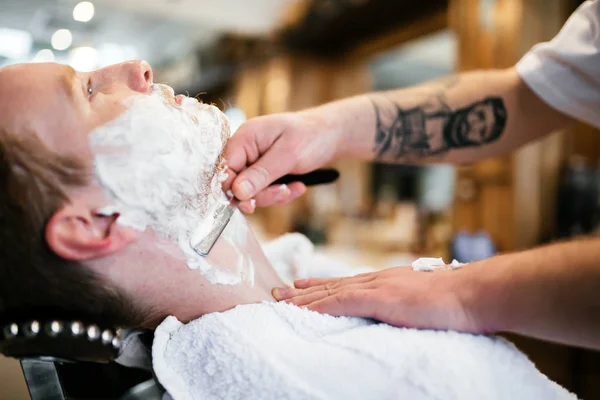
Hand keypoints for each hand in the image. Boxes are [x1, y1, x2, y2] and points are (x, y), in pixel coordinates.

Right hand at [223, 111, 341, 212]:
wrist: (333, 135)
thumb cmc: (311, 137)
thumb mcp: (287, 156)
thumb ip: (261, 174)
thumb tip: (236, 192)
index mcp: (245, 137)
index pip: (225, 167)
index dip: (233, 188)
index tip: (249, 204)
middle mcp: (246, 149)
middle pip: (238, 183)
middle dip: (262, 193)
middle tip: (283, 192)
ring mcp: (255, 161)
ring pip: (252, 191)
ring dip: (274, 195)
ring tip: (296, 187)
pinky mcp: (265, 172)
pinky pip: (265, 191)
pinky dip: (281, 193)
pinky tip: (298, 186)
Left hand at [272, 266, 479, 331]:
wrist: (473, 294)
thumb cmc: (456, 300)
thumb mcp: (423, 300)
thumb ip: (404, 304)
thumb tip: (396, 313)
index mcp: (386, 281)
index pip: (345, 284)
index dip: (320, 286)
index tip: (300, 287)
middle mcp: (377, 279)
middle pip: (332, 286)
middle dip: (303, 291)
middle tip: (277, 292)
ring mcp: (378, 287)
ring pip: (331, 292)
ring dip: (303, 298)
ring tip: (280, 300)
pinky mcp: (381, 298)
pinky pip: (343, 302)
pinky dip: (320, 305)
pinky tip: (303, 309)